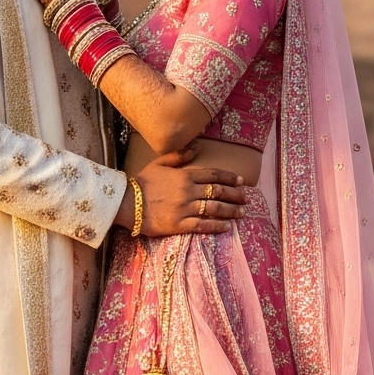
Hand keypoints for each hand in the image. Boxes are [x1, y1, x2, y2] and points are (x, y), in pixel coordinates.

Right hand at [136, 150, 253, 235]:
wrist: (126, 203)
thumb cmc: (142, 183)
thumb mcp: (158, 164)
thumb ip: (178, 156)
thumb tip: (197, 148)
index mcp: (185, 176)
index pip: (213, 175)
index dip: (229, 178)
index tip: (241, 181)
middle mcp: (188, 192)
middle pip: (218, 192)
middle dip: (235, 195)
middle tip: (246, 198)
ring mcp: (185, 208)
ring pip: (214, 209)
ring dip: (231, 210)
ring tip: (242, 213)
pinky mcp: (179, 224)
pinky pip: (202, 225)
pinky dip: (216, 226)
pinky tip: (227, 226)